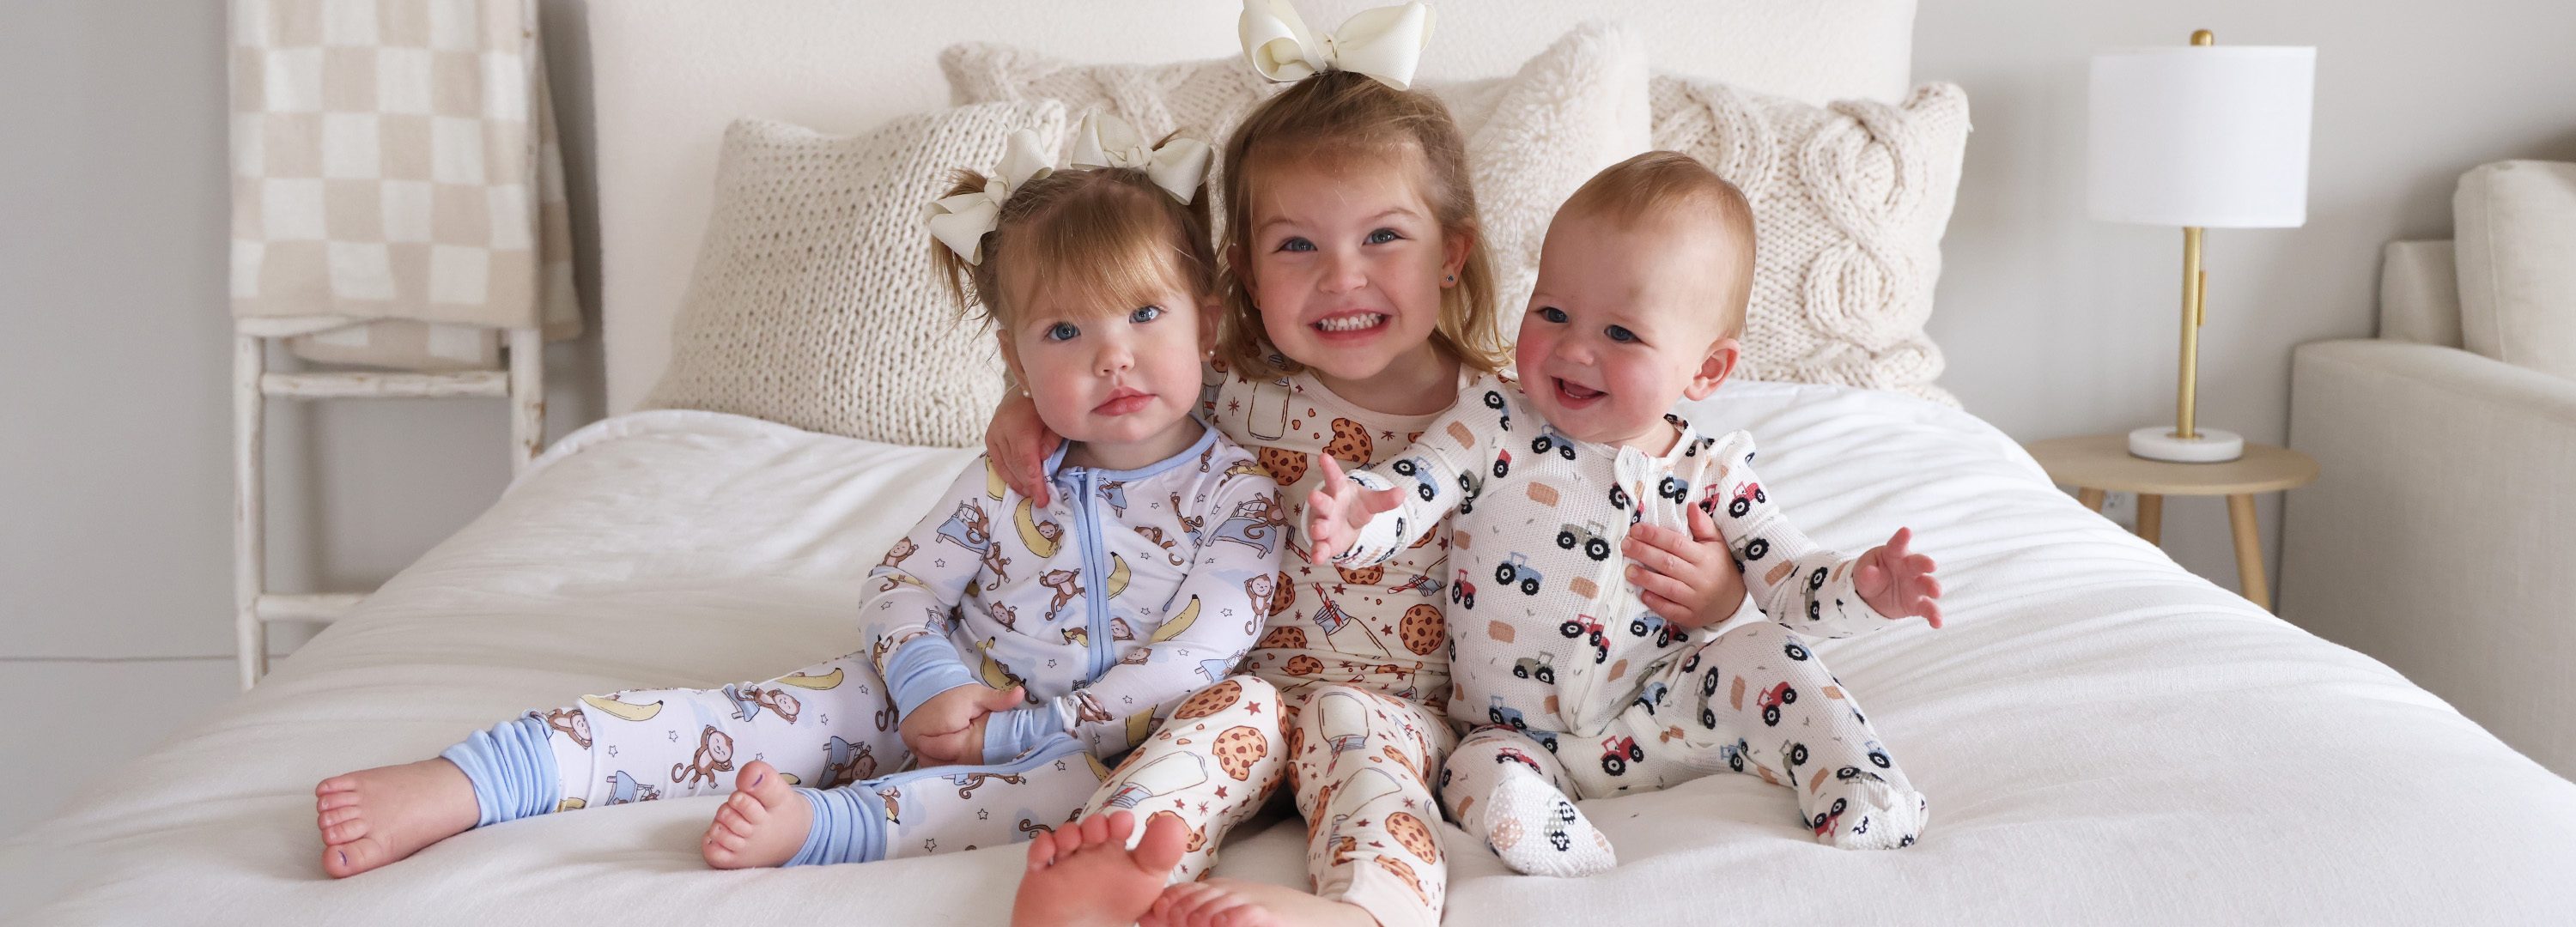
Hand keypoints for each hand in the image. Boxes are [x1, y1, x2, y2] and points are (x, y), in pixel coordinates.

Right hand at [900, 683, 1022, 766]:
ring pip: (932, 764)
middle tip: (972, 764)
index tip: (979, 757)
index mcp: (945, 723)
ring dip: (946, 764)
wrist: (925, 682)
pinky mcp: (908, 742)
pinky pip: (923, 759)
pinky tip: (949, 759)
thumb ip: (998, 699)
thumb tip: (1021, 693)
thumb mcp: (977, 695)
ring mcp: (913, 741)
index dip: (969, 757)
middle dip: (958, 764)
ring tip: (961, 762)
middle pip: (943, 763)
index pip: (957, 752)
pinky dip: (936, 761)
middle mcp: (923, 735)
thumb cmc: (954, 692)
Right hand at [986, 392, 1061, 505]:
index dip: (1034, 481)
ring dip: (1018, 483)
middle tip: (1040, 500)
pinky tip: (1018, 485)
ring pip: (1005, 465)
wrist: (1024, 390)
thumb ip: (1050, 440)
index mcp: (1021, 425)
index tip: (1042, 498)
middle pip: (1016, 465)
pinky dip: (1007, 475)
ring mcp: (994, 433)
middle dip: (1029, 485)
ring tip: (1030, 494)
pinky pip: (997, 461)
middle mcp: (1003, 429)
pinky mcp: (990, 437)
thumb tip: (1042, 459)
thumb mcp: (1055, 421)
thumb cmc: (1045, 408)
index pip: (1027, 460)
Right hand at [1303, 456, 1403, 564]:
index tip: (1323, 456)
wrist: (1345, 524)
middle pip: (1323, 502)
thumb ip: (1384, 500)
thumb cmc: (1354, 506)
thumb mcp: (1370, 502)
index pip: (1335, 477)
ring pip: (1318, 525)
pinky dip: (1317, 553)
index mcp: (1338, 491)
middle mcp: (1327, 506)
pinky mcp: (1323, 543)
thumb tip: (1402, 493)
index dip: (1330, 468)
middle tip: (1313, 496)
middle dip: (1318, 500)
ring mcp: (1323, 524)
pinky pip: (1319, 548)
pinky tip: (1316, 559)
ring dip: (1317, 528)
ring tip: (1319, 530)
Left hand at [1623, 500, 1746, 628]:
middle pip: (1668, 563)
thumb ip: (1703, 525)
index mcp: (1706, 557)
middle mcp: (1701, 579)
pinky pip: (1672, 611)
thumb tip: (1690, 506)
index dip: (1654, 535)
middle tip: (1625, 545)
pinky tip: (1643, 594)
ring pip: (1668, 588)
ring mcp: (1696, 600)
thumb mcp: (1717, 543)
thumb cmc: (1720, 566)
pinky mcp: (1692, 617)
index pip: (1676, 543)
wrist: (1733, 601)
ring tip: (1628, 571)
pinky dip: (1656, 603)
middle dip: (1644, 553)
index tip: (1636, 529)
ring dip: (1646, 579)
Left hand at [1854, 527, 1942, 627]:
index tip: (1906, 531)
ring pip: (1927, 585)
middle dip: (1925, 563)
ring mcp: (1915, 586)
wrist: (1872, 597)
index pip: (1897, 545)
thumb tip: (1869, 573)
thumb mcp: (1863, 573)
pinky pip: (1927, 609)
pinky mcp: (1917, 603)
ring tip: (1936, 592)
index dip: (1901, 538)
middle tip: (1931, 565)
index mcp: (1894, 554)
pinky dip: (1934, 616)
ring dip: (1933, 588)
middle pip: (1919, 563)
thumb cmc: (1870, 576)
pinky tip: (1937, 623)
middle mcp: (1909, 568)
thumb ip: (1866, 574)